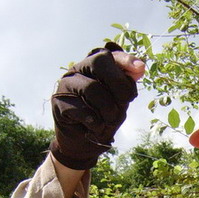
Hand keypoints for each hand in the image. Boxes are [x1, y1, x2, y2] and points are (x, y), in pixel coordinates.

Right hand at [49, 42, 144, 170]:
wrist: (82, 141)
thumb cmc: (103, 117)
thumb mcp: (120, 101)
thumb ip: (127, 85)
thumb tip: (140, 67)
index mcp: (94, 65)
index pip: (109, 55)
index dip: (125, 60)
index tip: (139, 69)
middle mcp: (78, 69)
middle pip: (99, 63)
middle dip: (118, 84)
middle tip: (125, 102)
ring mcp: (66, 84)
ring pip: (91, 88)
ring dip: (108, 109)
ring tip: (110, 120)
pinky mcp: (58, 102)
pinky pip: (81, 109)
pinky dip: (95, 122)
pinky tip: (96, 127)